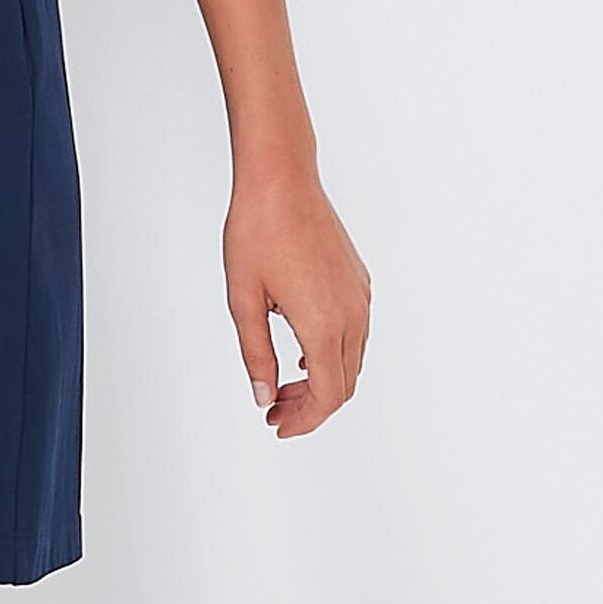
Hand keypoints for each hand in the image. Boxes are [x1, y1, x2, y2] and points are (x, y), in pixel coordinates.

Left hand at [224, 172, 369, 436]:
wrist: (281, 179)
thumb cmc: (257, 231)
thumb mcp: (243, 300)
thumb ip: (255, 354)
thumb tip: (263, 396)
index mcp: (323, 323)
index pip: (327, 395)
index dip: (305, 420)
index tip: (277, 424)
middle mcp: (352, 313)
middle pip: (344, 384)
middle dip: (310, 406)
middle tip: (273, 409)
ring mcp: (359, 296)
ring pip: (352, 361)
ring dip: (321, 381)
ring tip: (281, 385)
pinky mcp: (359, 281)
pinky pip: (355, 334)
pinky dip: (332, 354)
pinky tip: (300, 352)